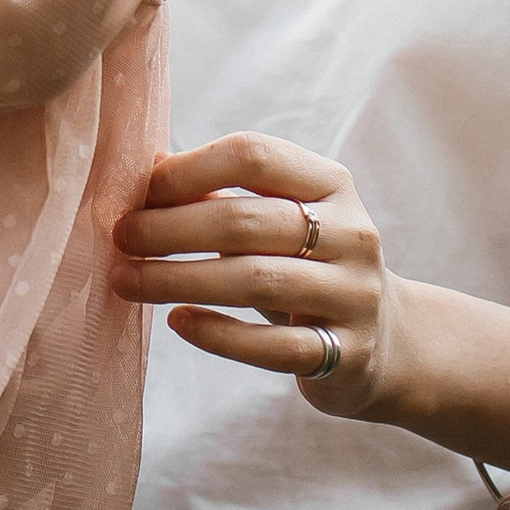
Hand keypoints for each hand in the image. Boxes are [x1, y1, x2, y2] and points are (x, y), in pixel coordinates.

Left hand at [110, 131, 405, 418]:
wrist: (389, 340)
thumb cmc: (308, 267)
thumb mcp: (278, 220)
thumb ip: (220, 194)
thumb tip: (145, 166)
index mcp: (331, 185)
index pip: (254, 156)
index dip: (190, 170)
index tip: (142, 191)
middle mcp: (351, 234)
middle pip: (247, 222)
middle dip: (171, 229)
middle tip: (121, 238)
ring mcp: (353, 295)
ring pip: (257, 282)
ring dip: (179, 280)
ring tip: (126, 281)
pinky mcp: (346, 354)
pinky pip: (272, 347)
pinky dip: (218, 334)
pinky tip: (178, 322)